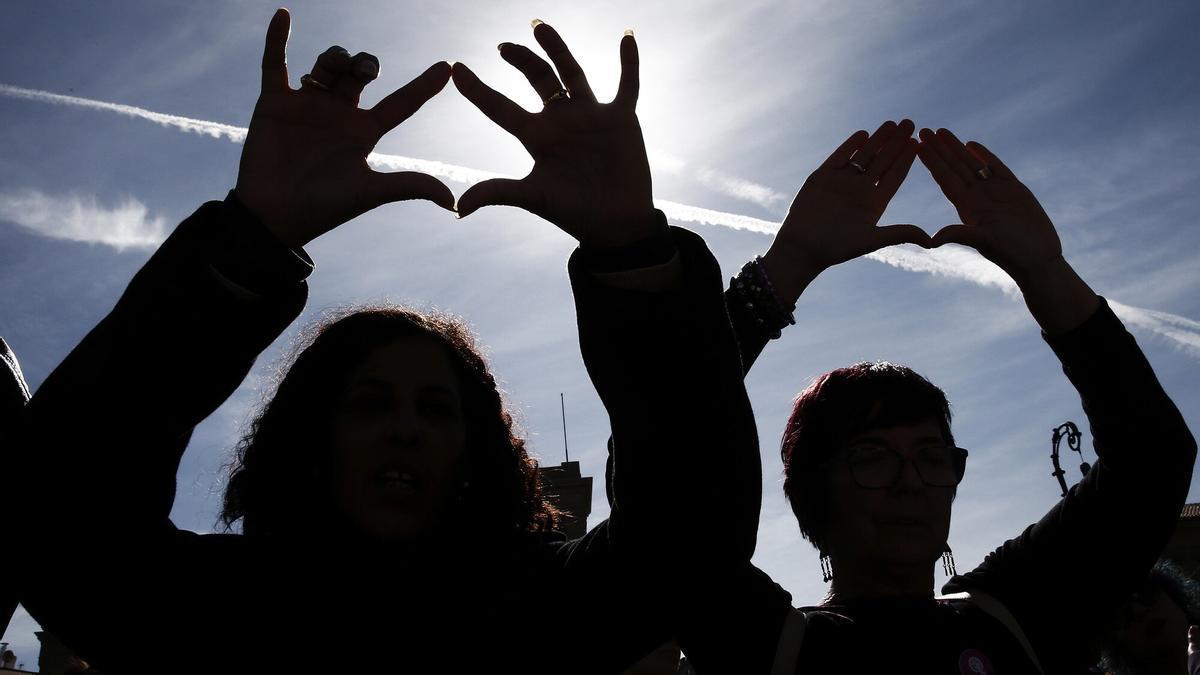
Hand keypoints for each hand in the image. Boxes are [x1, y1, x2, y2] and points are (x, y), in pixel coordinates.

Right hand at [234, 9, 453, 247]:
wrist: (275, 216)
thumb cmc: (324, 207)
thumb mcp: (371, 192)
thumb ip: (410, 186)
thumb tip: (454, 202)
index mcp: (365, 132)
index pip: (402, 103)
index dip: (424, 85)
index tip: (447, 66)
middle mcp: (339, 113)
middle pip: (360, 74)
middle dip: (366, 64)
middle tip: (366, 71)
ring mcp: (308, 105)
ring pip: (326, 65)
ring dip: (335, 57)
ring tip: (337, 65)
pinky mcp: (275, 102)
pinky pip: (275, 64)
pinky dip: (278, 40)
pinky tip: (283, 15)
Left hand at [451, 22, 655, 247]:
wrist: (616, 225)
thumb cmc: (573, 213)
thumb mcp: (532, 197)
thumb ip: (497, 193)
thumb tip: (458, 207)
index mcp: (536, 136)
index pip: (500, 108)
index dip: (477, 90)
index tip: (456, 68)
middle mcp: (561, 120)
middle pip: (536, 79)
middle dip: (520, 60)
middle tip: (502, 46)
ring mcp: (590, 116)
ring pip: (571, 73)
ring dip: (557, 49)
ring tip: (540, 26)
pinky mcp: (621, 118)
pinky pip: (627, 84)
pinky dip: (629, 62)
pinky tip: (626, 36)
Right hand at [762, 119, 927, 302]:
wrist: (803, 248)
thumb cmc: (837, 248)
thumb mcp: (872, 240)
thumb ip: (899, 234)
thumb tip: (931, 239)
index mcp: (875, 202)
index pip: (895, 175)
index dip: (906, 159)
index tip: (917, 143)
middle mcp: (861, 189)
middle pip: (882, 160)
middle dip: (896, 142)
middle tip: (910, 123)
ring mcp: (842, 181)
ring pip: (864, 155)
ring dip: (877, 139)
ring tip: (891, 123)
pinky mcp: (823, 177)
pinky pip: (839, 157)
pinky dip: (850, 145)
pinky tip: (863, 134)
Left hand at [917, 128, 1062, 284]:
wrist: (1038, 259)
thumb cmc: (1011, 254)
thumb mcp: (983, 242)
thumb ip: (960, 234)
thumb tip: (932, 239)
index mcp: (966, 207)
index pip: (945, 179)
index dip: (932, 162)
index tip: (918, 145)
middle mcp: (977, 197)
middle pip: (954, 167)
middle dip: (939, 149)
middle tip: (922, 129)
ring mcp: (995, 192)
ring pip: (972, 164)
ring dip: (956, 148)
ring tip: (941, 131)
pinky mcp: (1014, 189)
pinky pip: (996, 168)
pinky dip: (984, 156)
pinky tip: (971, 144)